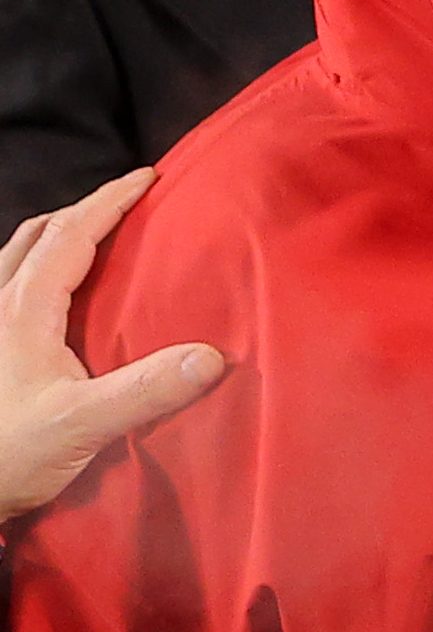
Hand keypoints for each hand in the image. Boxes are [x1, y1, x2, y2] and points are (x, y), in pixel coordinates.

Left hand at [0, 169, 222, 520]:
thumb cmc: (7, 455)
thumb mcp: (83, 425)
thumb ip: (148, 390)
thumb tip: (213, 356)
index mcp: (23, 311)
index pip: (71, 235)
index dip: (110, 201)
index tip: (148, 177)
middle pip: (36, 236)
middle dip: (82, 211)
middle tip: (125, 205)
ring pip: (15, 259)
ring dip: (55, 239)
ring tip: (93, 241)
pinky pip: (9, 289)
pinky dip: (38, 272)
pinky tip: (57, 302)